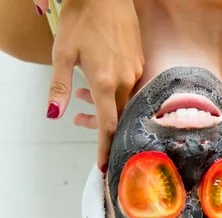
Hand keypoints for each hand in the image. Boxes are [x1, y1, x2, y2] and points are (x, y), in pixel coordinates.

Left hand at [35, 0, 143, 171]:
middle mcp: (125, 80)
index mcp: (105, 81)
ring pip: (123, 99)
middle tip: (79, 122)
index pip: (108, 125)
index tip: (104, 166)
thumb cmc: (82, 19)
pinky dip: (114, 90)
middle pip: (116, 115)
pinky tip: (99, 78)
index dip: (105, 147)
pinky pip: (129, 85)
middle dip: (99, 124)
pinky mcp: (139, 62)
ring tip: (81, 95)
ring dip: (105, 104)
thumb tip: (54, 114)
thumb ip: (59, 86)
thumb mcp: (62, 52)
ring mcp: (135, 71)